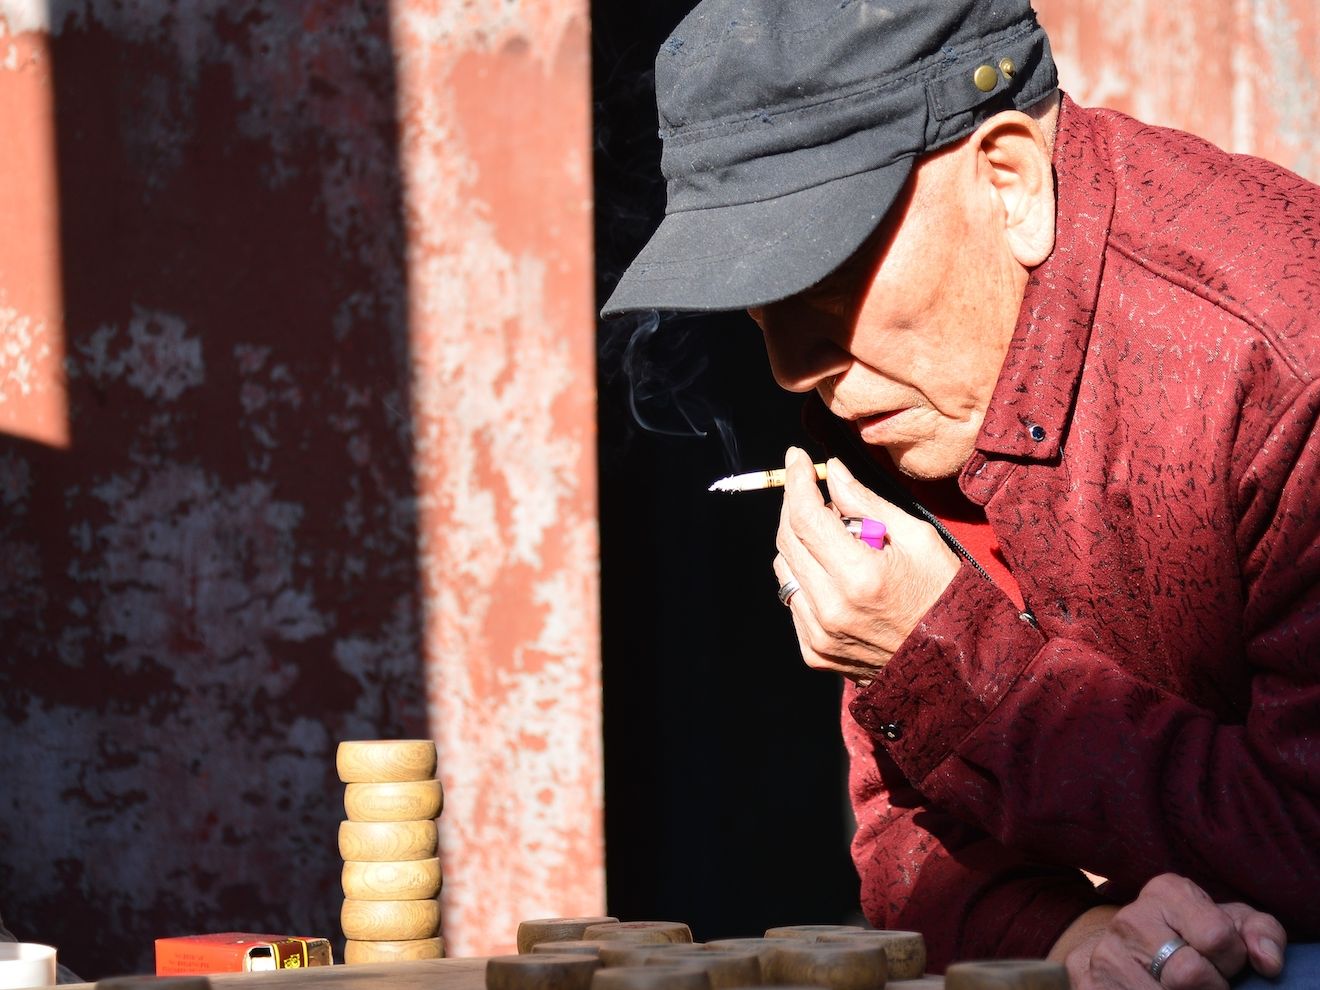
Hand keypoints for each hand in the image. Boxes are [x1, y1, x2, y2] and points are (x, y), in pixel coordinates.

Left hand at [771, 447, 959, 680]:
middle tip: (813, 489)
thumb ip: (866, 503)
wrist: (952, 663)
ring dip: (799, 542)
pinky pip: (793, 600)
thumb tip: (830, 471)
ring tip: (834, 537)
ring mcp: (819, 635)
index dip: (797, 481)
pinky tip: (833, 573)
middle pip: (788, 539)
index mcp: (861, 576)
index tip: (796, 458)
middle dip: (794, 505)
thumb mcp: (917, 538)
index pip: (806, 517)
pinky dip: (805, 576)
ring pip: (785, 568)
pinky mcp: (814, 652)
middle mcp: (832, 608)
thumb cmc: (942, 593)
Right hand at [1052, 874, 1286, 988]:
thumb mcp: (1231, 925)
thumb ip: (1262, 933)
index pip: (1218, 937)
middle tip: (1205, 986)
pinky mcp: (1091, 988)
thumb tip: (1268, 964)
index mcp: (1166, 893)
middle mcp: (1129, 920)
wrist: (1123, 953)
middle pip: (1190, 976)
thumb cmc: (1191, 939)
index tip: (1223, 962)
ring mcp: (1106, 957)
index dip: (1232, 961)